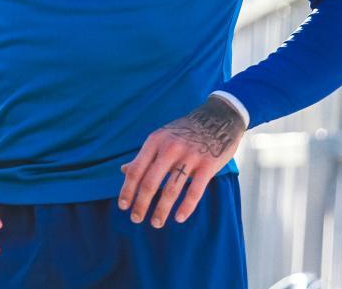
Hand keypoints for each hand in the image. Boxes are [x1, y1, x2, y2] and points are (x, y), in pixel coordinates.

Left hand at [118, 96, 245, 228]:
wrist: (218, 118)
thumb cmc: (185, 132)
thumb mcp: (162, 138)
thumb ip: (145, 156)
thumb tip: (124, 171)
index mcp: (155, 141)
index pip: (136, 170)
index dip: (128, 190)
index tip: (123, 206)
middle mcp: (170, 148)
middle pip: (150, 182)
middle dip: (141, 204)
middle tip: (137, 219)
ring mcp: (190, 156)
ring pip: (171, 190)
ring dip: (161, 210)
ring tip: (156, 223)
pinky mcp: (208, 165)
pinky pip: (195, 191)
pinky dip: (186, 207)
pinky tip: (179, 218)